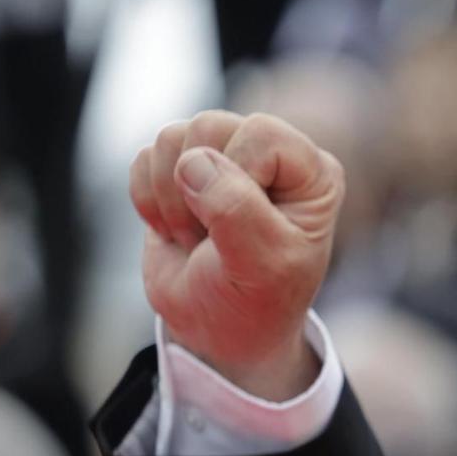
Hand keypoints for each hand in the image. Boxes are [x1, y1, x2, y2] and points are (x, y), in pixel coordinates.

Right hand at [129, 111, 343, 397]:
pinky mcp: (179, 170)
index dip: (238, 176)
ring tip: (197, 238)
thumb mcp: (262, 265)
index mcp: (312, 172)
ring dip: (171, 199)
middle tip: (213, 239)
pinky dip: (147, 201)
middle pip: (209, 125)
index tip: (243, 228)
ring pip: (171, 138)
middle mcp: (271, 155)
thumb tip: (193, 162)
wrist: (217, 330)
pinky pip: (144, 158)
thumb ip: (236, 209)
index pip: (262, 133)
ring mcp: (223, 157)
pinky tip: (174, 230)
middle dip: (197, 191)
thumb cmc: (255, 301)